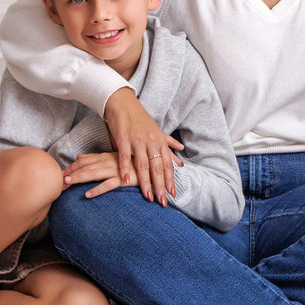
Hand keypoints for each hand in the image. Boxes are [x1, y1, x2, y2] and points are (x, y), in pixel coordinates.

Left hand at [63, 152, 129, 198]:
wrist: (152, 167)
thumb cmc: (132, 163)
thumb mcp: (113, 157)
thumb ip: (96, 157)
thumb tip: (79, 156)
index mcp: (106, 156)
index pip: (84, 160)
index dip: (71, 166)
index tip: (60, 173)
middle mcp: (108, 162)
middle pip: (85, 167)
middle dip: (70, 173)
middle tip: (58, 180)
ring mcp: (115, 170)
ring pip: (93, 174)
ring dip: (79, 178)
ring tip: (67, 183)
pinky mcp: (123, 180)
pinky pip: (108, 185)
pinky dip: (97, 190)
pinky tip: (88, 195)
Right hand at [103, 87, 183, 204]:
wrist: (123, 102)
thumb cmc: (140, 118)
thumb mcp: (156, 130)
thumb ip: (168, 143)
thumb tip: (181, 151)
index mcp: (159, 140)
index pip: (167, 164)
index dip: (170, 179)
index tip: (172, 193)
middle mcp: (150, 141)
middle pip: (157, 167)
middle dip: (161, 185)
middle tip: (163, 201)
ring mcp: (137, 140)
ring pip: (143, 164)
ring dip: (145, 181)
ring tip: (148, 196)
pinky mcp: (123, 138)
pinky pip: (124, 156)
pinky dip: (125, 168)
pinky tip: (126, 181)